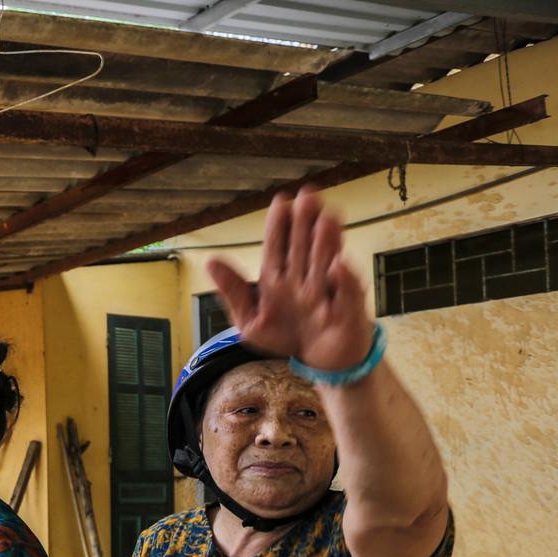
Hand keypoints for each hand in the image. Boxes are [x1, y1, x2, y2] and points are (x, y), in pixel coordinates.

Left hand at [206, 186, 373, 371]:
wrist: (320, 361)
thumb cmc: (286, 336)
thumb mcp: (250, 319)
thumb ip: (233, 290)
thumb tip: (210, 260)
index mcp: (278, 278)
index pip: (276, 246)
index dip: (279, 224)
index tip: (281, 201)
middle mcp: (303, 278)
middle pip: (303, 246)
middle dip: (305, 221)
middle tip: (308, 195)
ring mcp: (327, 291)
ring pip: (325, 262)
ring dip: (327, 240)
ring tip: (328, 216)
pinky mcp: (346, 310)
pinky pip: (346, 294)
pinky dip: (343, 280)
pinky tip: (338, 264)